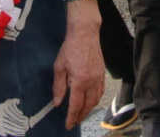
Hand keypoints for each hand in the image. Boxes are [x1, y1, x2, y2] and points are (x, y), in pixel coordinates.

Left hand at [54, 0, 104, 128]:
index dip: (72, 117)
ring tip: (81, 115)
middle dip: (80, 116)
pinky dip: (95, 100)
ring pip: (96, 100)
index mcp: (80, 81)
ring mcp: (99, 78)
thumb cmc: (70, 48)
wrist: (85, 34)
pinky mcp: (102, 73)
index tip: (68, 125)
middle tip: (74, 123)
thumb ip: (58, 87)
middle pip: (87, 106)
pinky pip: (100, 92)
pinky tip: (90, 102)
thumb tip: (57, 103)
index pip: (76, 105)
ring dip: (88, 110)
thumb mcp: (59, 67)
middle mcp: (92, 82)